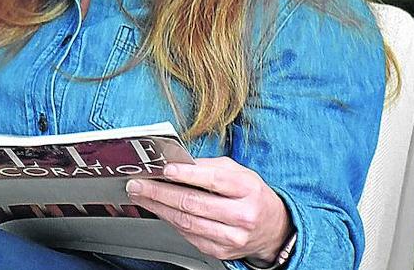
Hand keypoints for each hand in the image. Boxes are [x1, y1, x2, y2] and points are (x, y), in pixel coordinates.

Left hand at [125, 157, 291, 264]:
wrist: (273, 228)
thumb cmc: (252, 196)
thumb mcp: (238, 173)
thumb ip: (209, 166)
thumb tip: (178, 163)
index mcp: (248, 189)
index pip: (214, 180)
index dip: (187, 174)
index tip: (165, 169)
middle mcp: (242, 215)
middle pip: (194, 203)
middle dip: (160, 192)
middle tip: (140, 184)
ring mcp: (232, 237)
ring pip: (187, 222)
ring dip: (159, 208)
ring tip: (142, 196)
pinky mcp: (222, 251)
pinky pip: (189, 235)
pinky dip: (170, 221)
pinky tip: (159, 210)